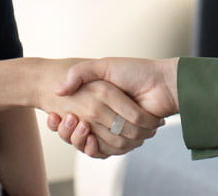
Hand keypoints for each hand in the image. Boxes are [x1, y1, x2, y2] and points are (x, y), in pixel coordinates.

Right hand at [46, 58, 178, 156]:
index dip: (59, 121)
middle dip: (67, 131)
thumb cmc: (136, 71)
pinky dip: (96, 148)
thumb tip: (58, 90)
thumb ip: (80, 72)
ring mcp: (114, 128)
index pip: (70, 117)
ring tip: (77, 126)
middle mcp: (104, 115)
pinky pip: (106, 151)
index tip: (54, 116)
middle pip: (76, 133)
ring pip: (89, 144)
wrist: (163, 83)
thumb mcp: (104, 66)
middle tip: (66, 120)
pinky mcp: (125, 139)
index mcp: (98, 100)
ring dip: (79, 140)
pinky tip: (90, 139)